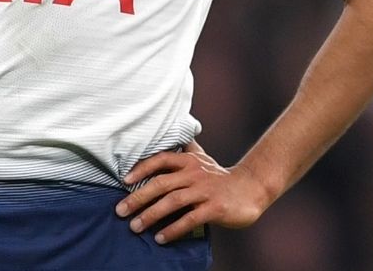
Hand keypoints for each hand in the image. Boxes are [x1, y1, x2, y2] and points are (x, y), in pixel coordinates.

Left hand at [117, 146, 274, 244]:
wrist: (251, 189)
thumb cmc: (220, 177)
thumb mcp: (203, 159)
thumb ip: (186, 149)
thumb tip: (173, 135)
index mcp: (190, 161)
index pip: (161, 160)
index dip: (142, 169)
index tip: (124, 181)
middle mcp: (195, 173)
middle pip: (162, 183)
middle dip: (138, 198)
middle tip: (120, 211)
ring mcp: (205, 190)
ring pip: (173, 201)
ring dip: (151, 215)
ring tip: (135, 227)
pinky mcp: (214, 208)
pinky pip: (190, 219)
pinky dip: (173, 229)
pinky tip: (161, 238)